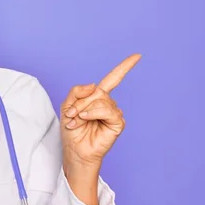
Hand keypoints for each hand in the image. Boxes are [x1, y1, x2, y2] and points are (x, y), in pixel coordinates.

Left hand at [60, 54, 140, 170]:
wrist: (74, 149)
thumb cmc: (72, 129)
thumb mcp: (67, 106)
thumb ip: (76, 91)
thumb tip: (94, 85)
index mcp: (97, 97)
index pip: (113, 79)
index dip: (125, 67)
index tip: (137, 56)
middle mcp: (108, 103)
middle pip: (96, 91)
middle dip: (80, 102)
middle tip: (71, 115)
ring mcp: (114, 113)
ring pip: (101, 100)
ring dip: (84, 110)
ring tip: (77, 121)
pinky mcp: (117, 123)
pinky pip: (108, 111)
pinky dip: (93, 112)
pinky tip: (86, 119)